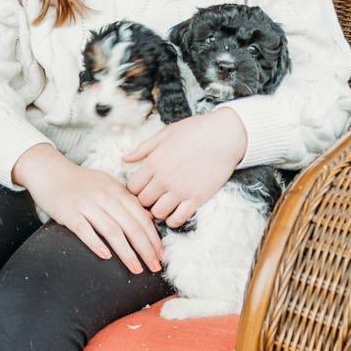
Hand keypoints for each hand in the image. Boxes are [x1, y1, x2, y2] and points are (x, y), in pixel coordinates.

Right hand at [14, 142, 162, 271]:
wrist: (50, 171)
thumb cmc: (81, 182)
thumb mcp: (108, 185)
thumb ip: (126, 201)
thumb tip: (148, 220)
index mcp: (117, 191)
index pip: (141, 217)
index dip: (153, 238)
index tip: (160, 255)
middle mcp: (105, 197)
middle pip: (131, 226)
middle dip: (145, 249)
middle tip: (155, 267)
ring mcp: (86, 204)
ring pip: (112, 231)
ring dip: (126, 252)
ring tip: (136, 269)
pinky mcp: (68, 212)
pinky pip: (84, 230)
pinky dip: (96, 243)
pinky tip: (105, 256)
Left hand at [123, 107, 247, 228]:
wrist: (225, 136)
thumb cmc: (196, 131)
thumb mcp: (166, 133)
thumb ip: (144, 148)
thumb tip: (124, 159)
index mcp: (155, 161)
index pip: (132, 187)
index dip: (134, 189)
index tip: (142, 187)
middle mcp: (165, 178)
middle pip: (143, 202)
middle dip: (145, 200)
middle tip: (152, 196)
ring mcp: (181, 190)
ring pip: (157, 213)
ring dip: (158, 210)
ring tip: (164, 203)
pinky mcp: (197, 198)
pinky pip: (177, 219)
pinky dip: (173, 219)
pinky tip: (175, 210)